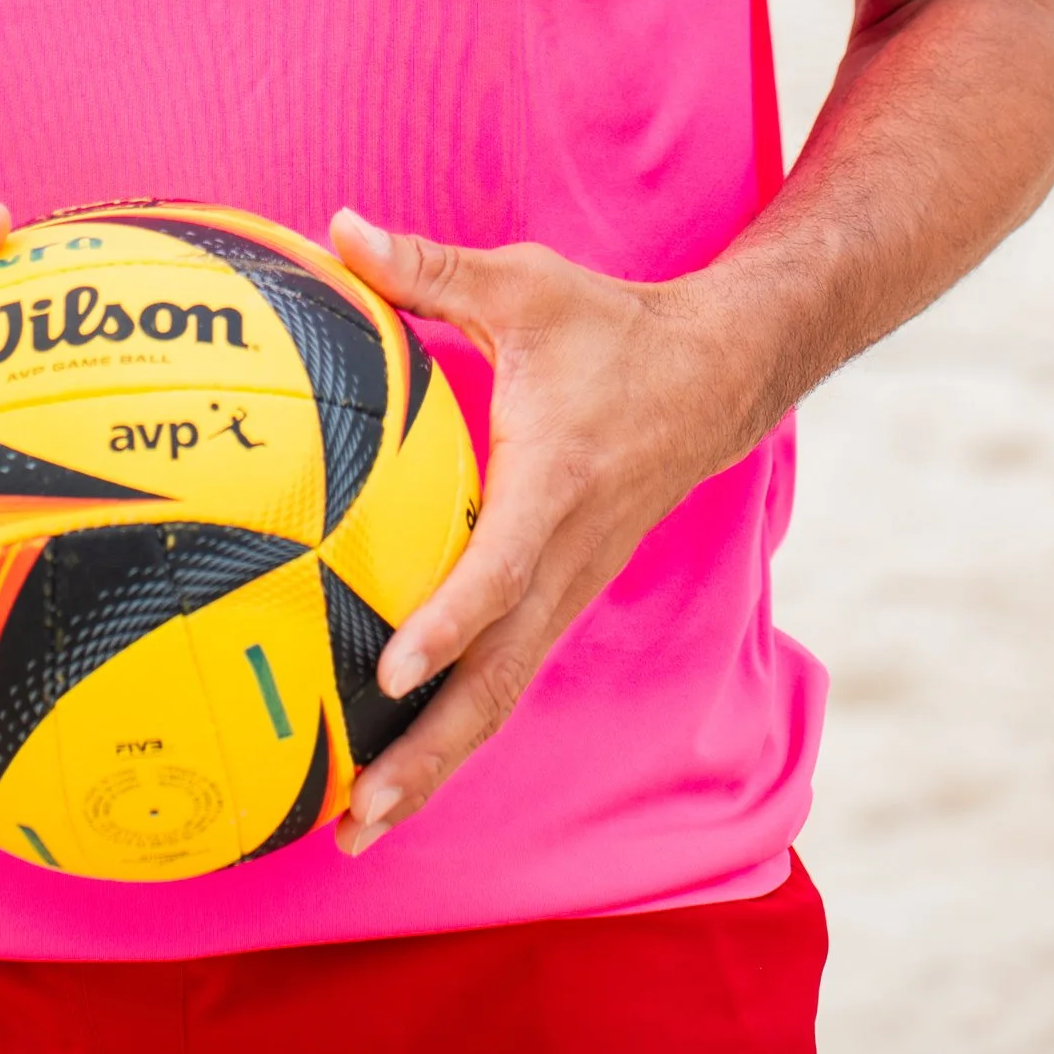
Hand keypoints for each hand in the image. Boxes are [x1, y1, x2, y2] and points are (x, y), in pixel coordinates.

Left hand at [325, 211, 758, 855]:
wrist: (718, 376)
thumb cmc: (610, 327)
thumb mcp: (523, 284)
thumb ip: (427, 268)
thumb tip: (335, 227)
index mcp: (553, 486)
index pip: (498, 570)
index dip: (445, 621)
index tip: (388, 670)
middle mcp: (566, 559)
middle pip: (495, 679)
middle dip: (424, 753)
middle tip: (353, 815)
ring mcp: (568, 590)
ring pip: (500, 697)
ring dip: (432, 763)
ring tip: (355, 825)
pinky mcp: (562, 599)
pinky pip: (505, 677)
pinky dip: (453, 728)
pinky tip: (392, 763)